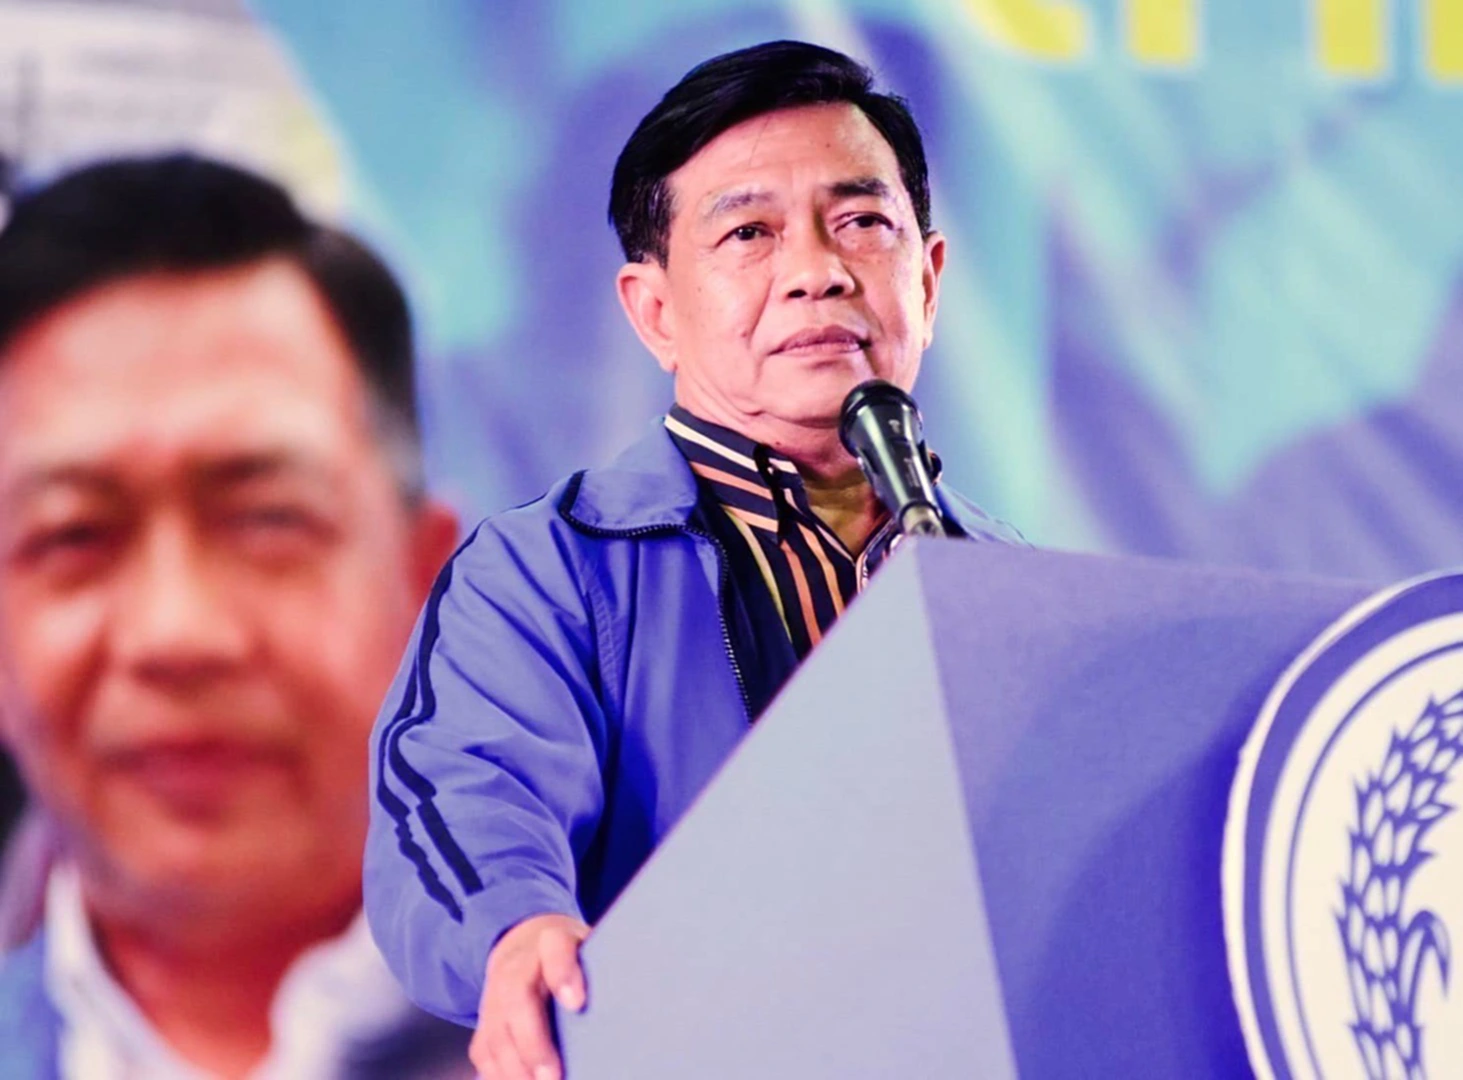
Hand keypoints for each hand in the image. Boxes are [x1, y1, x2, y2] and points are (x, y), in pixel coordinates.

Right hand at [470, 913, 589, 1079]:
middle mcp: (518, 964)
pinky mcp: (485, 1020)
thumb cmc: (571, 956)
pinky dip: (499, 1073)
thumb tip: (637, 1004)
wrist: (523, 943)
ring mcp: (496, 992)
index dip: (563, 972)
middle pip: (518, 999)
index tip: (577, 1003)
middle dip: (534, 1042)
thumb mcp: (591, 948)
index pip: (555, 947)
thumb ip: (605, 970)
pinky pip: (484, 1050)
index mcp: (553, 939)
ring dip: (515, 1067)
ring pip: (497, 1031)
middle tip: (552, 1076)